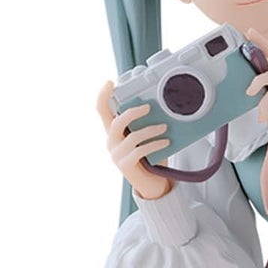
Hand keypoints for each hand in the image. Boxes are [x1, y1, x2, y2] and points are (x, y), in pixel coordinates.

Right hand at [96, 80, 174, 199]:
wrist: (153, 185)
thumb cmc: (151, 158)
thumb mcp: (146, 137)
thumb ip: (146, 124)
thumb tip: (160, 107)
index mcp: (113, 132)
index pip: (101, 111)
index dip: (102, 96)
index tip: (110, 82)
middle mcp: (111, 142)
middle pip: (115, 122)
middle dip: (132, 112)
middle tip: (148, 107)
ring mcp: (116, 155)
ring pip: (131, 136)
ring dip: (150, 130)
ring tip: (165, 128)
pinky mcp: (125, 165)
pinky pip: (140, 150)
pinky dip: (154, 144)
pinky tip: (166, 142)